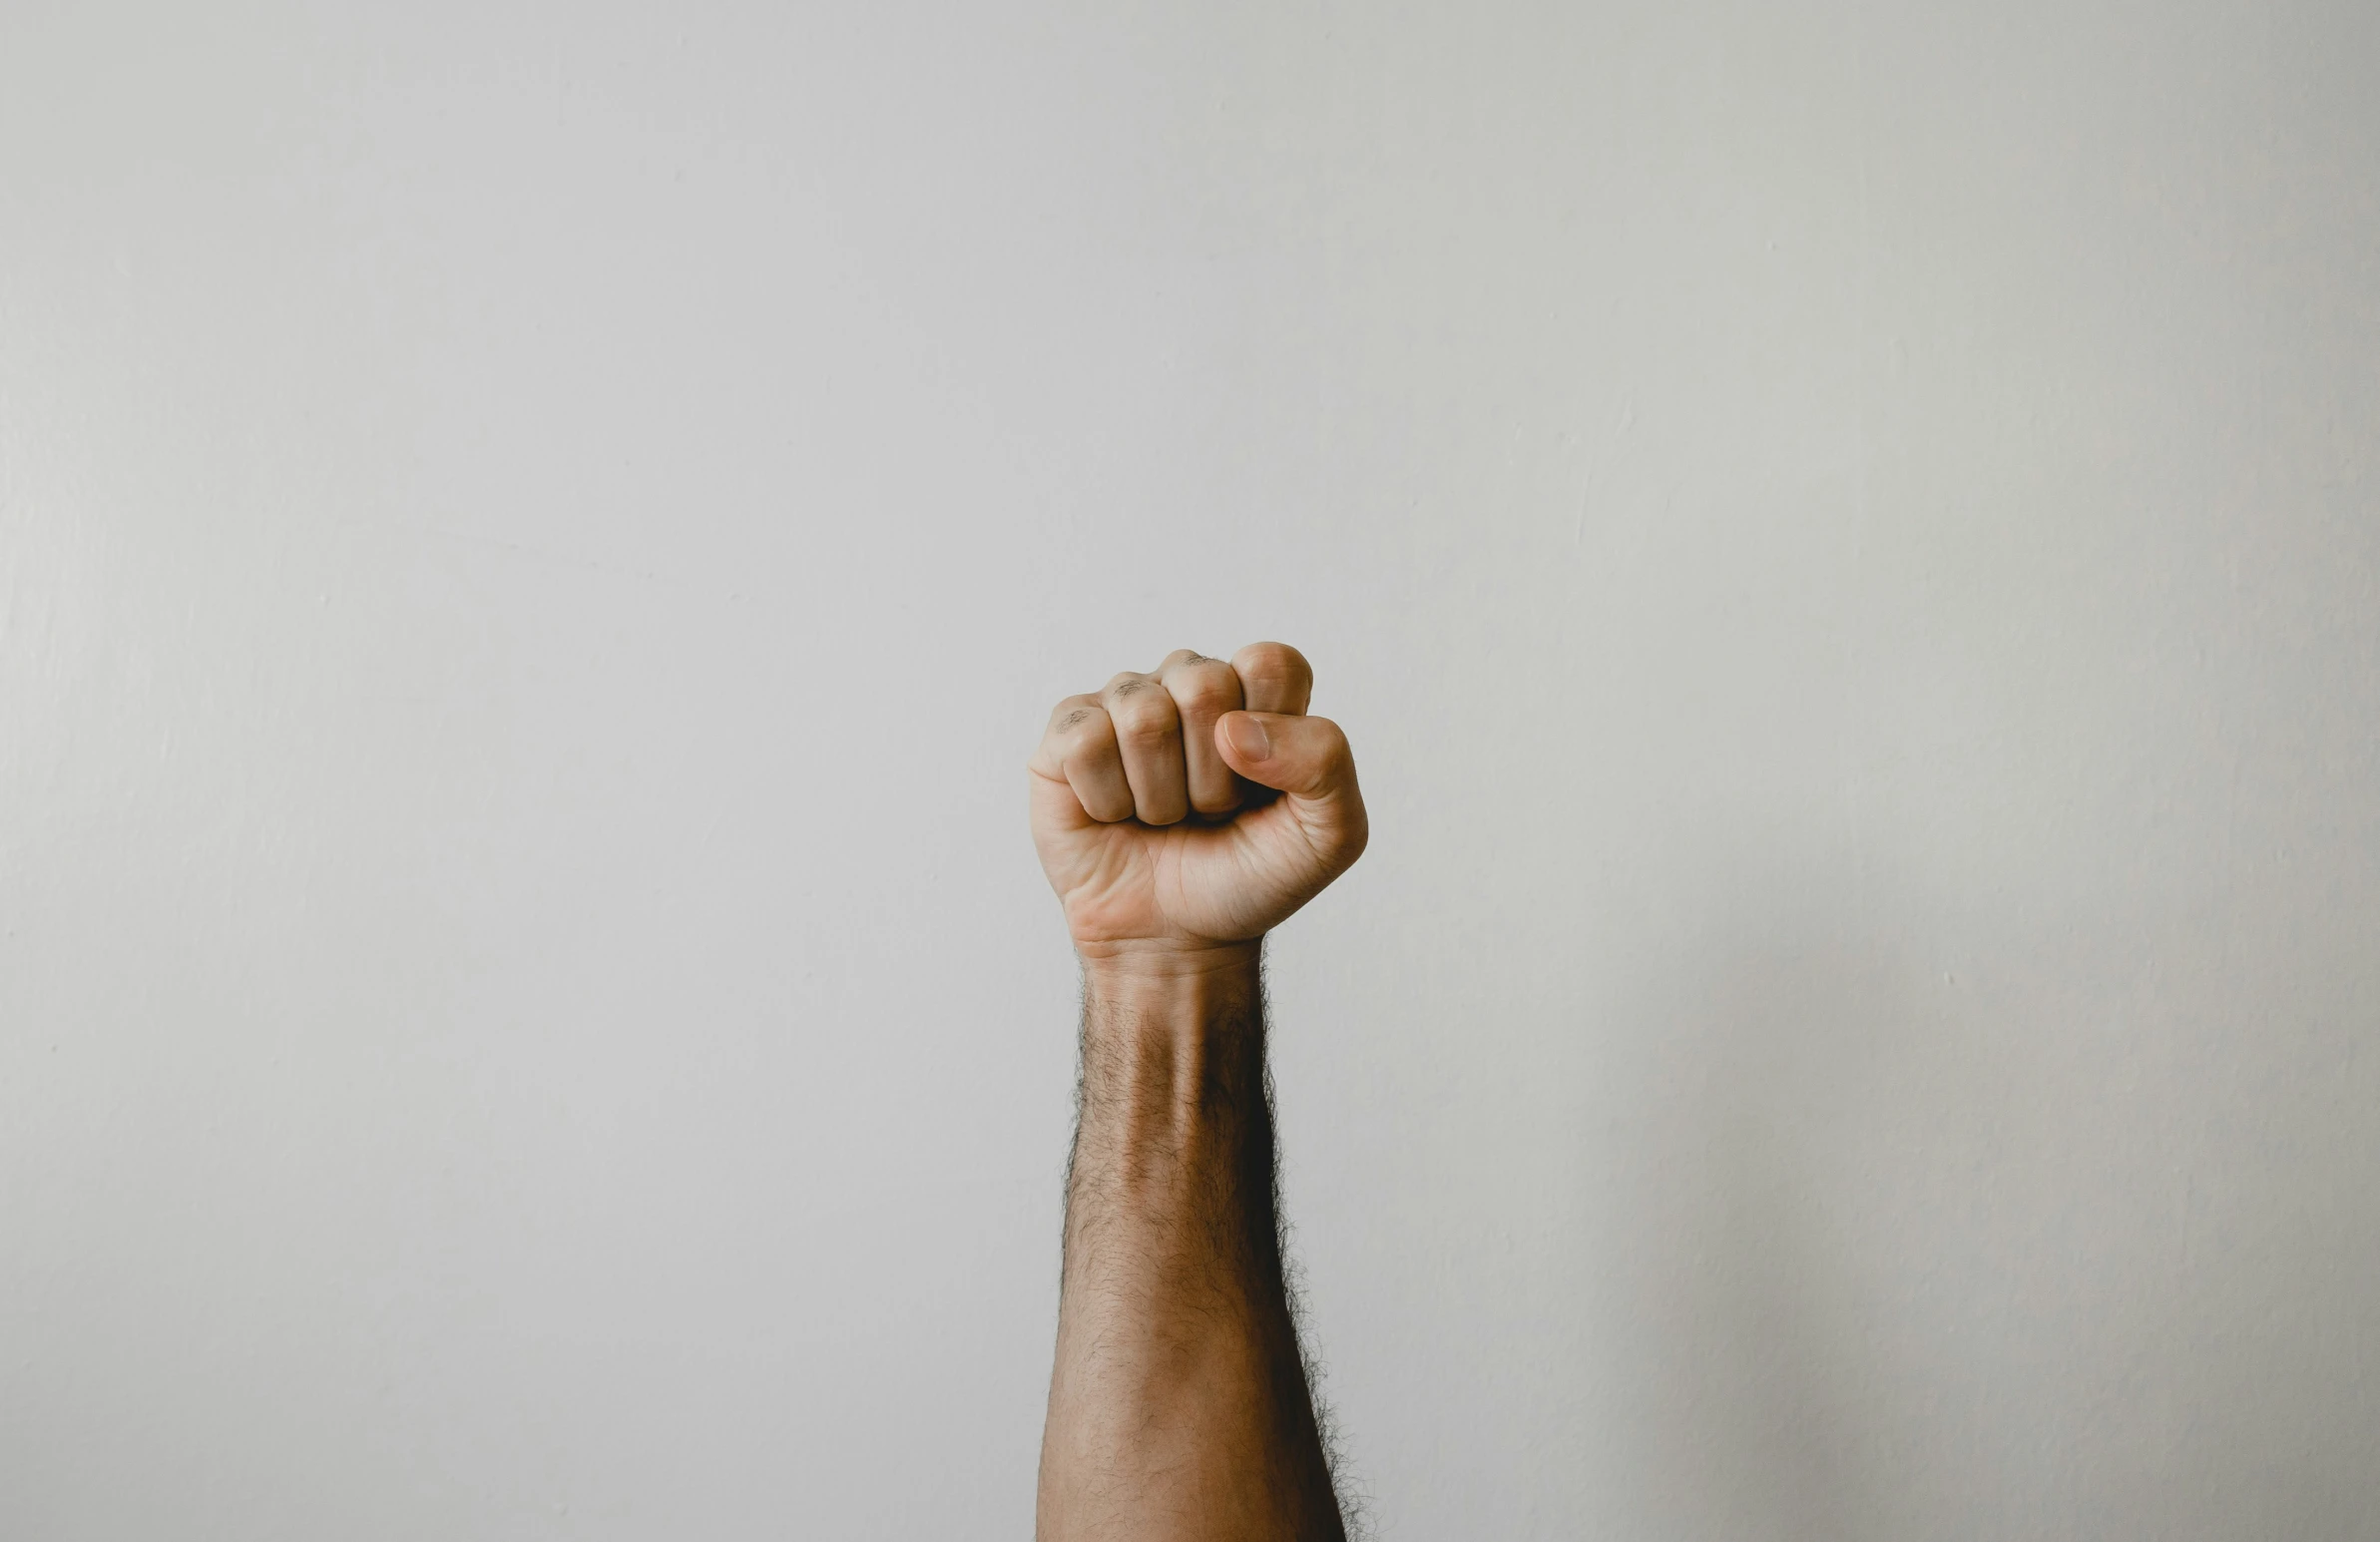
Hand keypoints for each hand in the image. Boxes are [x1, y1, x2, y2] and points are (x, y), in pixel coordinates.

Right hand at [1028, 643, 1366, 965]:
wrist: (1176, 938)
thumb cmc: (1249, 878)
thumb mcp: (1329, 835)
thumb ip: (1325, 762)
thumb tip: (1234, 727)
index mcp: (1257, 693)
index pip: (1270, 663)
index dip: (1270, 732)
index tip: (1263, 787)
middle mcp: (1188, 684)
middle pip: (1204, 685)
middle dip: (1212, 776)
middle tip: (1209, 811)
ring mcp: (1126, 703)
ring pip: (1143, 718)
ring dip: (1159, 796)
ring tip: (1163, 818)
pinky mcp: (1068, 733)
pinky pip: (1085, 741)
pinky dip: (1107, 800)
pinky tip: (1115, 816)